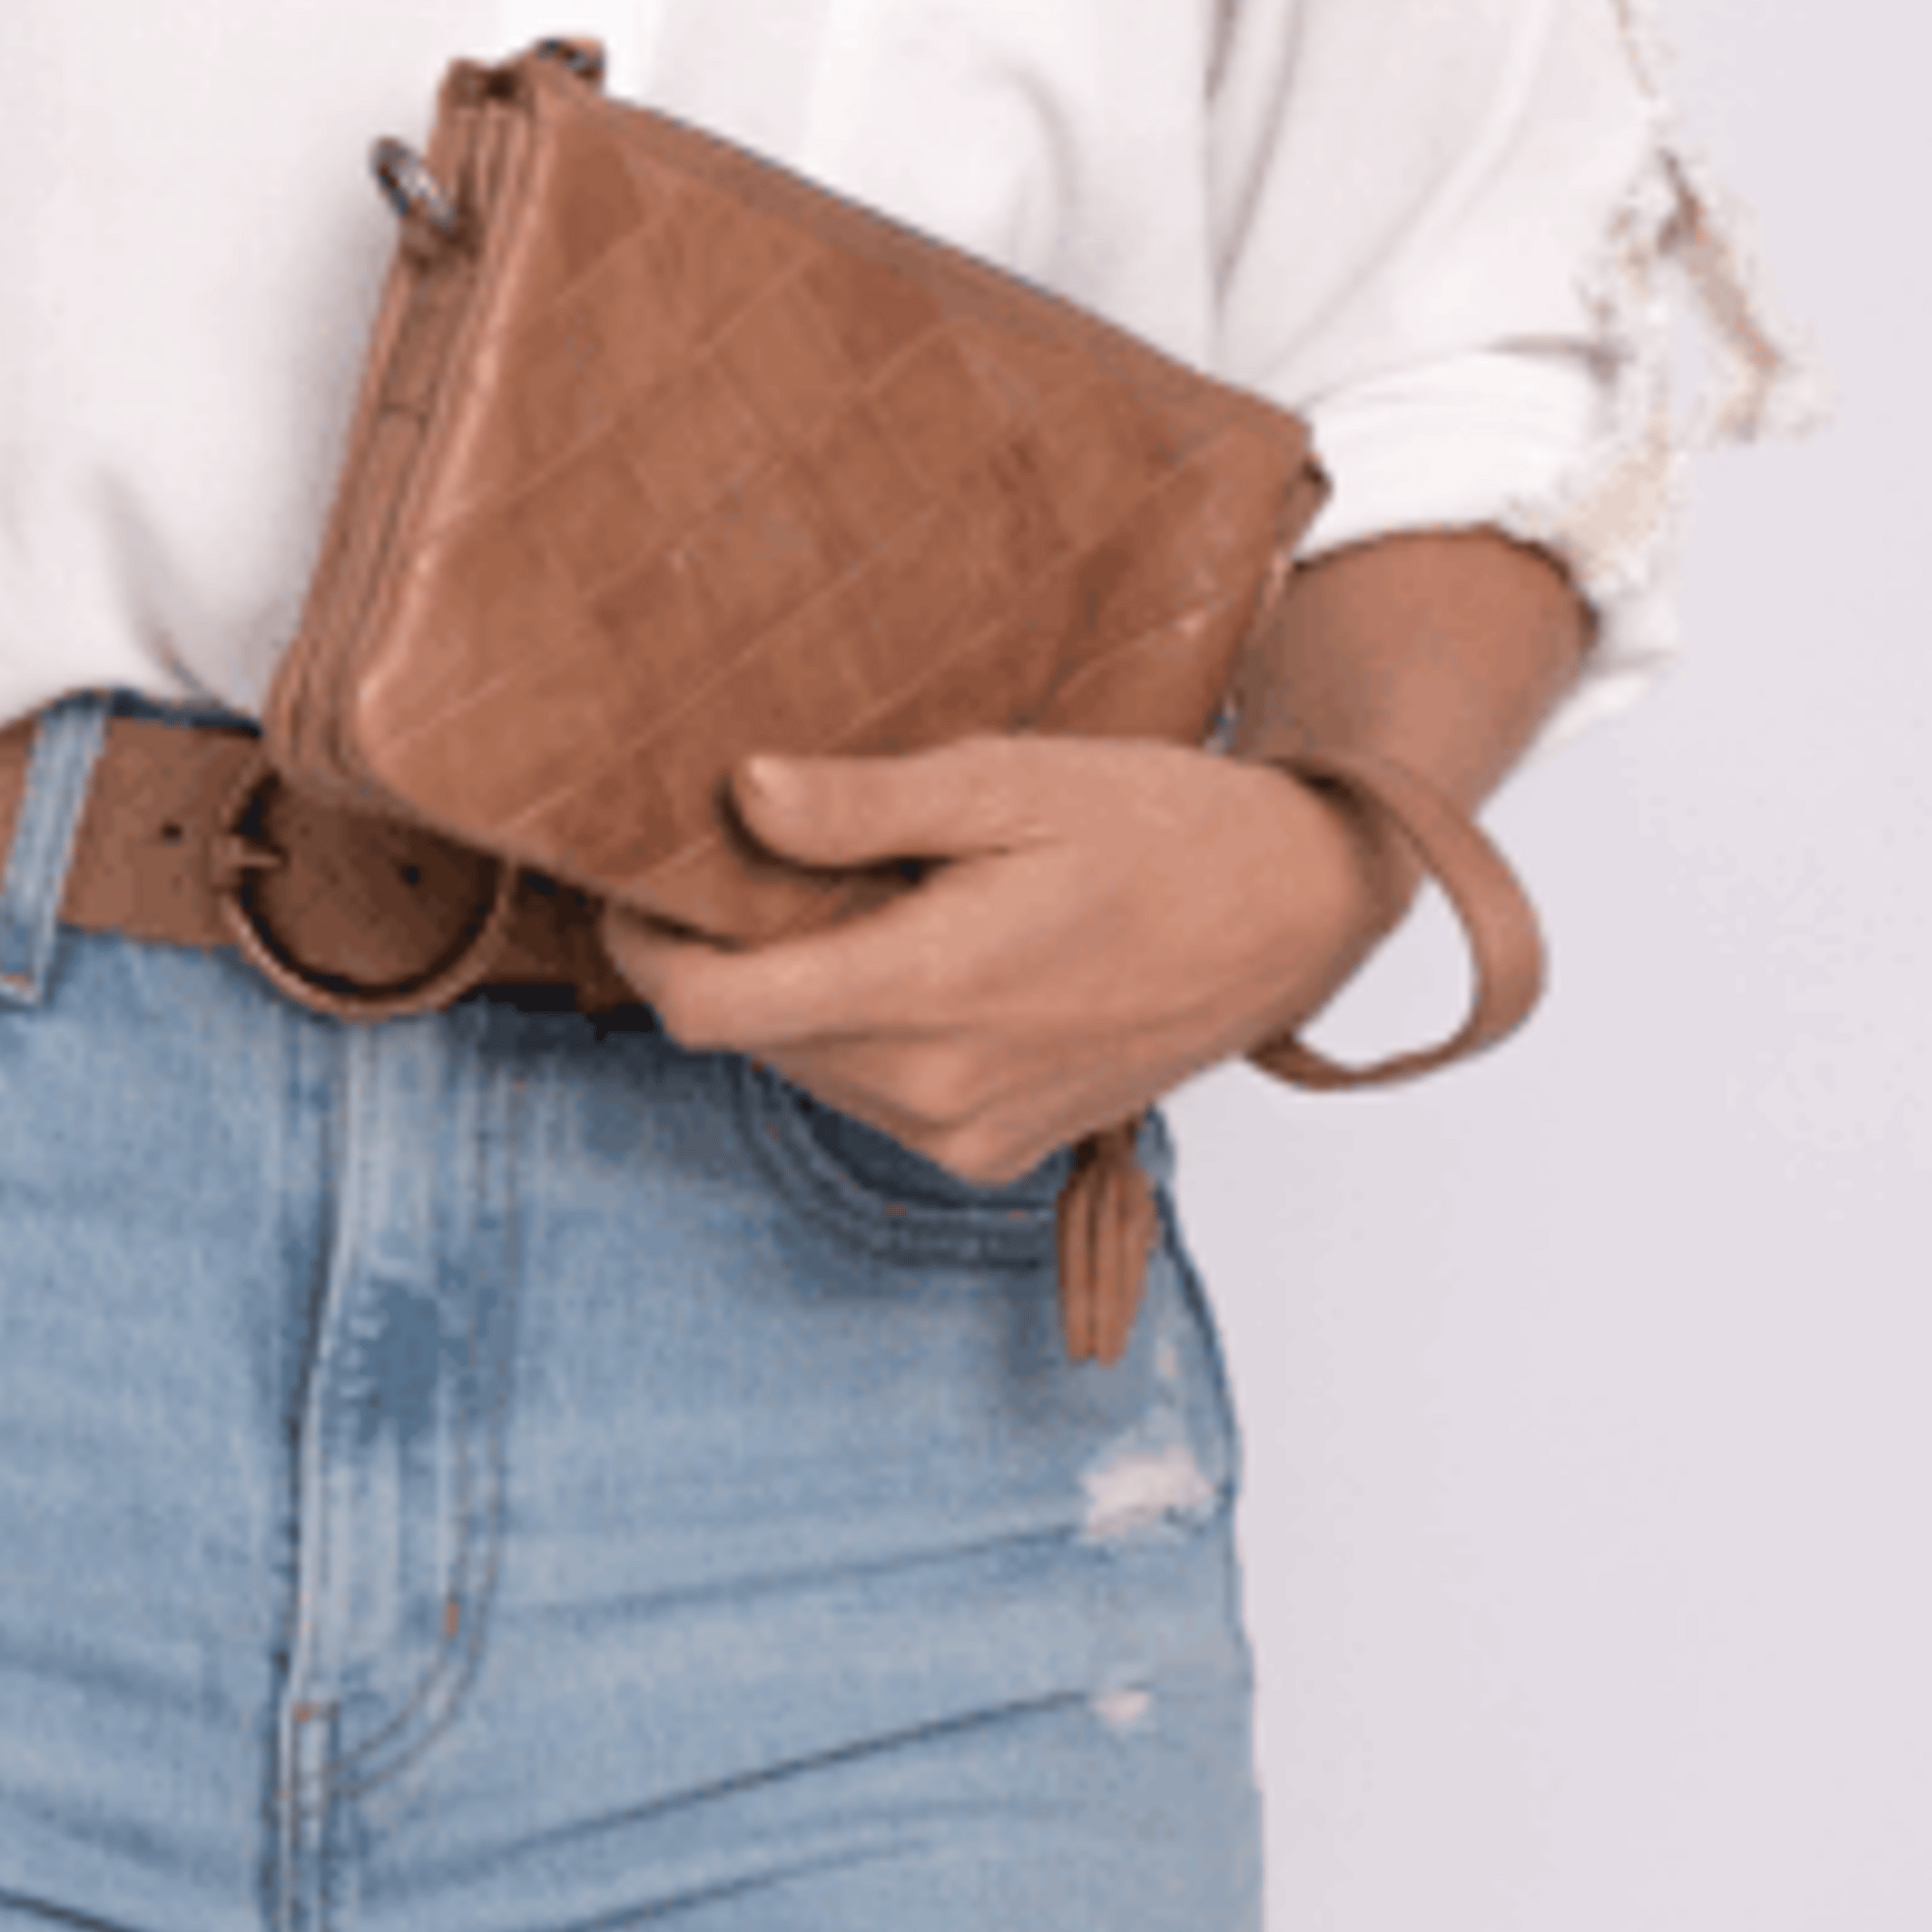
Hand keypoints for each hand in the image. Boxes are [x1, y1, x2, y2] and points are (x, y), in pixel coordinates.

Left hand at [600, 733, 1403, 1185]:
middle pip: (751, 1034)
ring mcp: (967, 1133)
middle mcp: (937, 1089)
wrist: (1292, 913)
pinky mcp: (995, 1150)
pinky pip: (873, 1093)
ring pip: (808, 1065)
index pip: (712, 1009)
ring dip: (798, 992)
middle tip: (756, 861)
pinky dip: (861, 1029)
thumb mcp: (1008, 781)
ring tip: (857, 898)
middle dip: (729, 955)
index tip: (639, 886)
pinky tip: (914, 953)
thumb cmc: (1159, 827)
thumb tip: (741, 795)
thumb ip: (865, 802)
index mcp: (930, 992)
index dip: (648, 949)